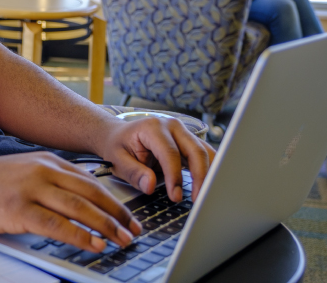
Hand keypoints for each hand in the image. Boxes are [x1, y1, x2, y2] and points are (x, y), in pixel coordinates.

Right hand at [0, 152, 141, 251]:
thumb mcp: (21, 171)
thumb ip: (48, 181)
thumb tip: (76, 200)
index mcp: (45, 161)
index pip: (90, 182)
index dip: (113, 201)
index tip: (128, 217)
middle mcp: (42, 171)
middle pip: (91, 194)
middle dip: (117, 214)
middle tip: (134, 231)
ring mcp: (30, 189)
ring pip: (79, 209)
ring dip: (106, 227)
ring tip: (122, 241)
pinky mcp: (18, 209)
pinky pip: (57, 225)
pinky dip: (80, 236)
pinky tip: (94, 245)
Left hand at [99, 117, 215, 203]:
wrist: (117, 135)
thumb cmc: (117, 146)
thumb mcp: (117, 160)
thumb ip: (134, 173)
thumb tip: (150, 186)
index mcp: (152, 127)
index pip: (170, 153)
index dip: (175, 177)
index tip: (175, 196)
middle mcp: (171, 126)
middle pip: (195, 150)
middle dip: (200, 177)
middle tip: (198, 200)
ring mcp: (182, 132)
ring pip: (204, 152)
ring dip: (208, 174)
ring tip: (206, 196)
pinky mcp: (187, 141)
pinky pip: (203, 155)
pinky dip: (208, 170)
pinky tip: (207, 186)